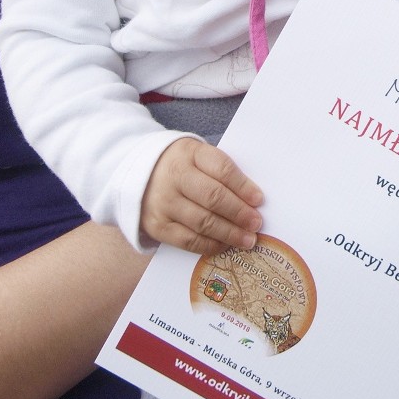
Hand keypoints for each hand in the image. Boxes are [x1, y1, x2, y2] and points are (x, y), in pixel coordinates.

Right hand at [140, 138, 263, 254]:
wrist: (139, 174)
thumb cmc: (182, 166)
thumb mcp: (199, 157)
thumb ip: (222, 172)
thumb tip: (252, 199)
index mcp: (190, 153)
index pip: (222, 169)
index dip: (243, 186)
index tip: (259, 200)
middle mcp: (174, 176)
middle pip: (213, 197)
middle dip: (239, 213)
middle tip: (256, 223)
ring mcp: (163, 202)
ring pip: (203, 222)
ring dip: (229, 233)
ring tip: (248, 239)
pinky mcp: (157, 226)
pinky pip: (188, 240)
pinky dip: (210, 245)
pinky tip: (225, 245)